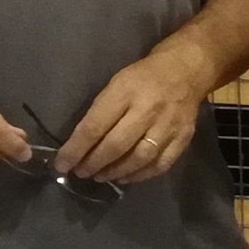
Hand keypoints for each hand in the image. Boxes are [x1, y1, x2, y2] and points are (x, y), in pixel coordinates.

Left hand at [61, 46, 211, 183]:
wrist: (185, 71)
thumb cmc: (143, 77)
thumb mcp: (116, 84)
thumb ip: (101, 112)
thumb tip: (81, 145)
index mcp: (126, 91)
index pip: (95, 126)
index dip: (76, 149)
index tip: (62, 164)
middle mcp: (148, 109)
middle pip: (116, 145)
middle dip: (94, 163)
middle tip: (81, 173)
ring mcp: (169, 125)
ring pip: (139, 158)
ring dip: (115, 172)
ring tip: (100, 176)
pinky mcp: (183, 138)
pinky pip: (160, 164)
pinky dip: (140, 175)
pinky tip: (126, 177)